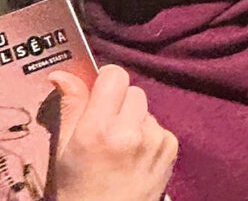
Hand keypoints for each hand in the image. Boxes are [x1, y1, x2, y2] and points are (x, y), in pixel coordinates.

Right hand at [47, 65, 177, 200]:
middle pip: (133, 90)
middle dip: (120, 103)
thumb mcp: (65, 148)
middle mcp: (130, 131)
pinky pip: (160, 125)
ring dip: (135, 119)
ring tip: (121, 145)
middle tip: (107, 126)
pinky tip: (136, 155)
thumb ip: (71, 106)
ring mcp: (155, 139)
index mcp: (98, 128)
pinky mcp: (171, 147)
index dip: (105, 82)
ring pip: (147, 108)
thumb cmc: (79, 186)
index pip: (115, 75)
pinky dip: (149, 135)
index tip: (99, 95)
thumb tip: (64, 73)